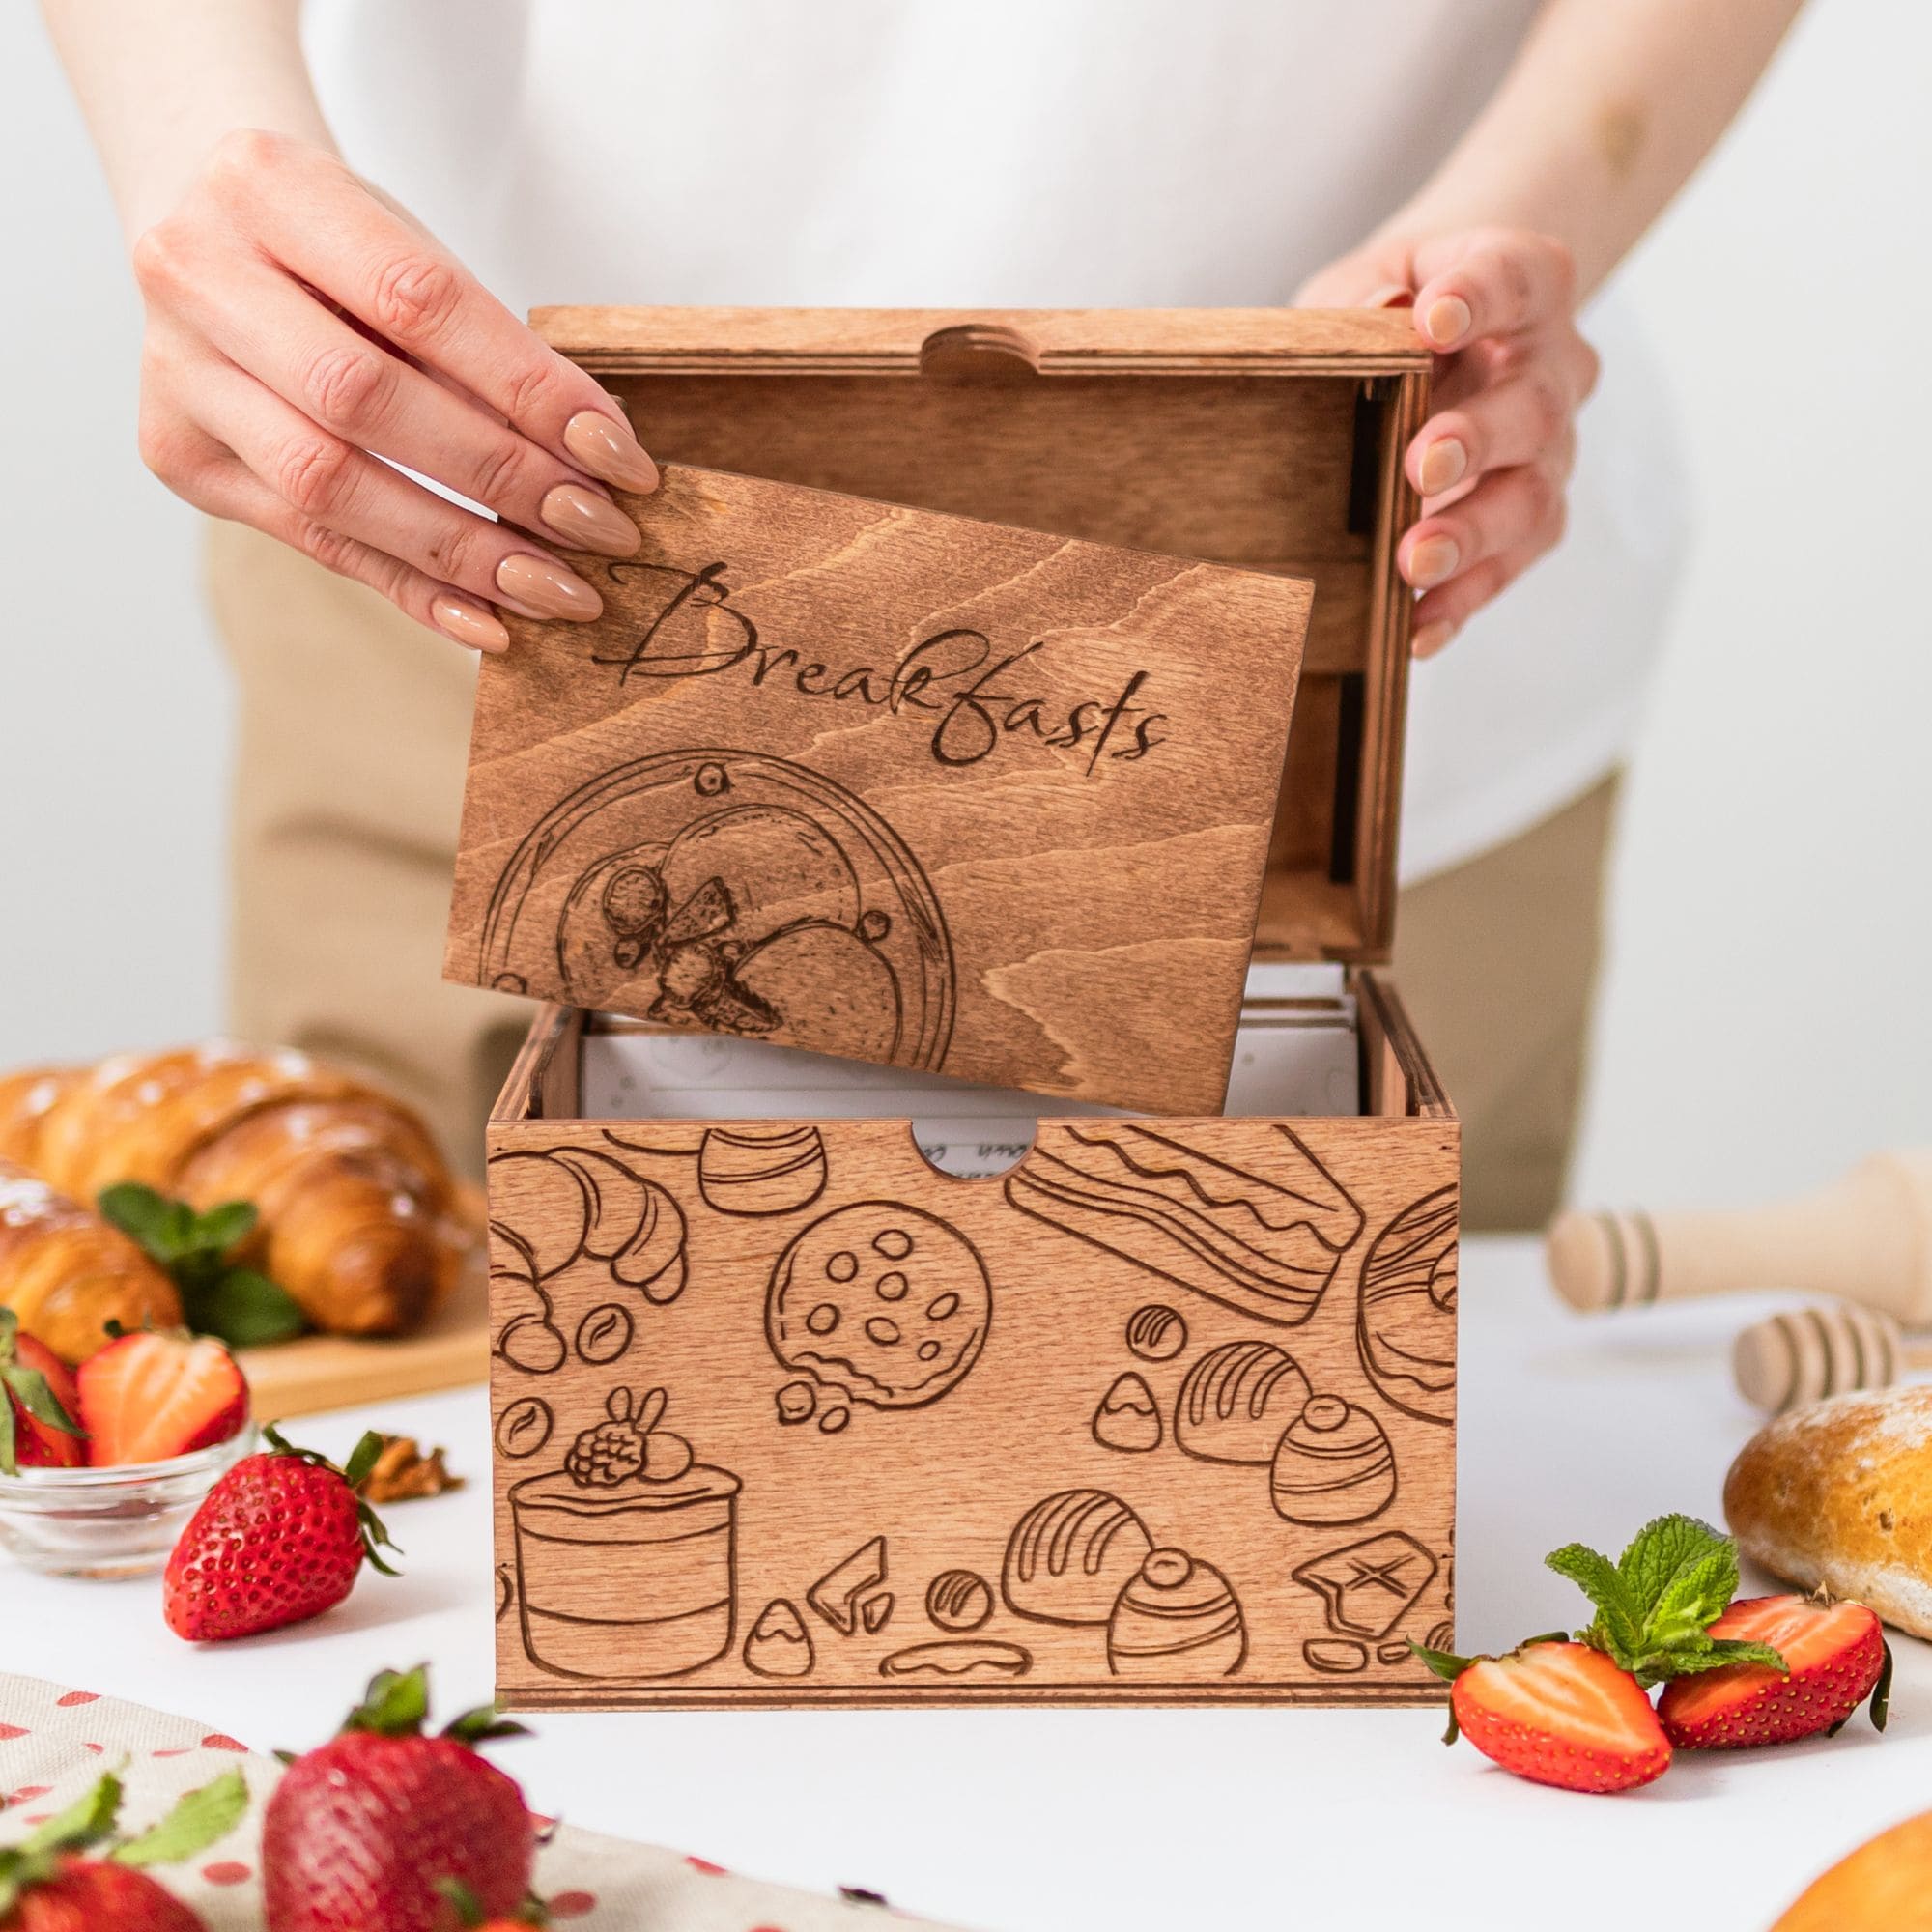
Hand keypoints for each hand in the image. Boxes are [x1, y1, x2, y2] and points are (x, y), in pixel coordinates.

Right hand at [131, 129, 659, 650]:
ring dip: (460, 551)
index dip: (527, 387)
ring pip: (327, 485)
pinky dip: (410, 587)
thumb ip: (482, 346)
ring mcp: (176, 372)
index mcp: (265, 186)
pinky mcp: (179, 455)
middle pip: (363, 399)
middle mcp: (197, 274)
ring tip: (554, 588)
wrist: (211, 233)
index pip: (417, 301)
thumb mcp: (408, 252)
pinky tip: (485, 621)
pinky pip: (311, 542)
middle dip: (500, 476)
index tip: (617, 455)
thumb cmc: (338, 246)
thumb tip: (594, 460)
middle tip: (596, 529)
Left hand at [1298, 228, 1598, 657]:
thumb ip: (1362, 300)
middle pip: (1533, 405)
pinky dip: (1463, 600)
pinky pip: (1510, 565)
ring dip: (1472, 535)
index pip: (1514, 279)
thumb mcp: (1364, 286)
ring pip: (1531, 496)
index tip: (1434, 319)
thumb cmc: (1394, 310)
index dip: (1480, 297)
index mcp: (1524, 282)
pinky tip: (1416, 630)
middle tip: (1421, 467)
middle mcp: (1554, 367)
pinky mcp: (1532, 518)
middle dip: (1479, 439)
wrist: (1438, 337)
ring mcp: (1550, 449)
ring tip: (1414, 564)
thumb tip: (1380, 316)